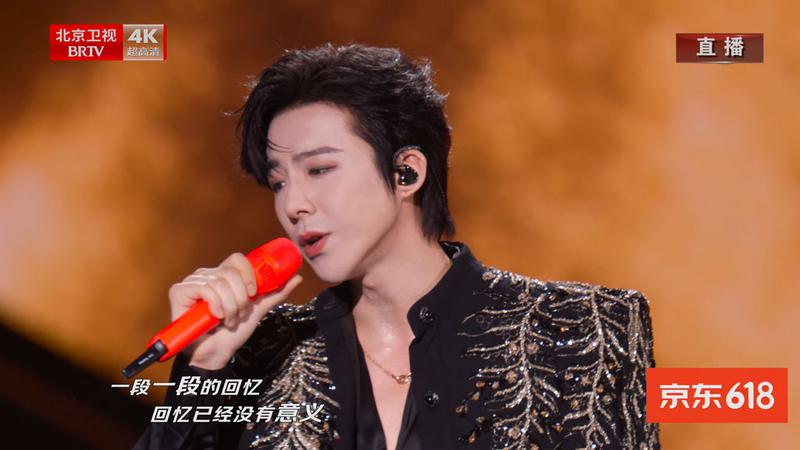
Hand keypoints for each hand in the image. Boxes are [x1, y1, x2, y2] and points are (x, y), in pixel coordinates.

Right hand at [167, 252, 302, 369]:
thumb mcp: (257, 309)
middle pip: (231, 273)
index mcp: (224, 275)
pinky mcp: (179, 291)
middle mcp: (208, 274)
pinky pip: (205, 288)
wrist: (216, 353)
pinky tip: (215, 317)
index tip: (253, 294)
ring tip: (227, 320)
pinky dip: (215, 305)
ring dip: (230, 306)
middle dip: (241, 299)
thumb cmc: (233, 332)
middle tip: (239, 315)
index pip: (237, 259)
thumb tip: (297, 277)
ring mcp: (193, 282)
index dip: (248, 274)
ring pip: (220, 282)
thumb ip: (275, 293)